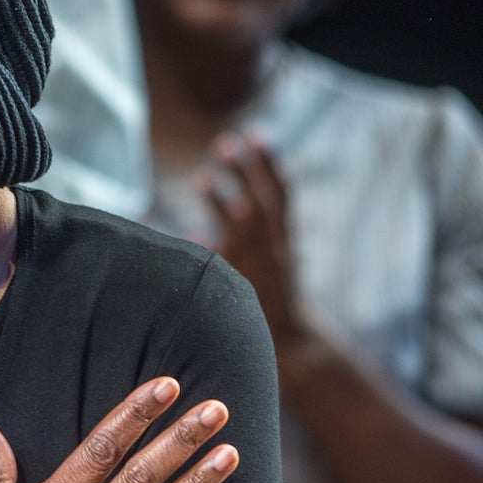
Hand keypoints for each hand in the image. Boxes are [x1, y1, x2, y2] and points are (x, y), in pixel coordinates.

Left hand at [199, 133, 303, 349]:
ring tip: (201, 177)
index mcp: (284, 242)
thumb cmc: (270, 305)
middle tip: (225, 143)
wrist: (292, 348)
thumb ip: (240, 246)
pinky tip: (192, 236)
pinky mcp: (246, 290)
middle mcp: (275, 251)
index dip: (270, 163)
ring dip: (223, 203)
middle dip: (246, 173)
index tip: (256, 133)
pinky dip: (213, 250)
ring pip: (244, 230)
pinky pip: (227, 267)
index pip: (282, 194)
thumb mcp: (266, 269)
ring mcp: (260, 270)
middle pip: (262, 203)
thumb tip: (191, 233)